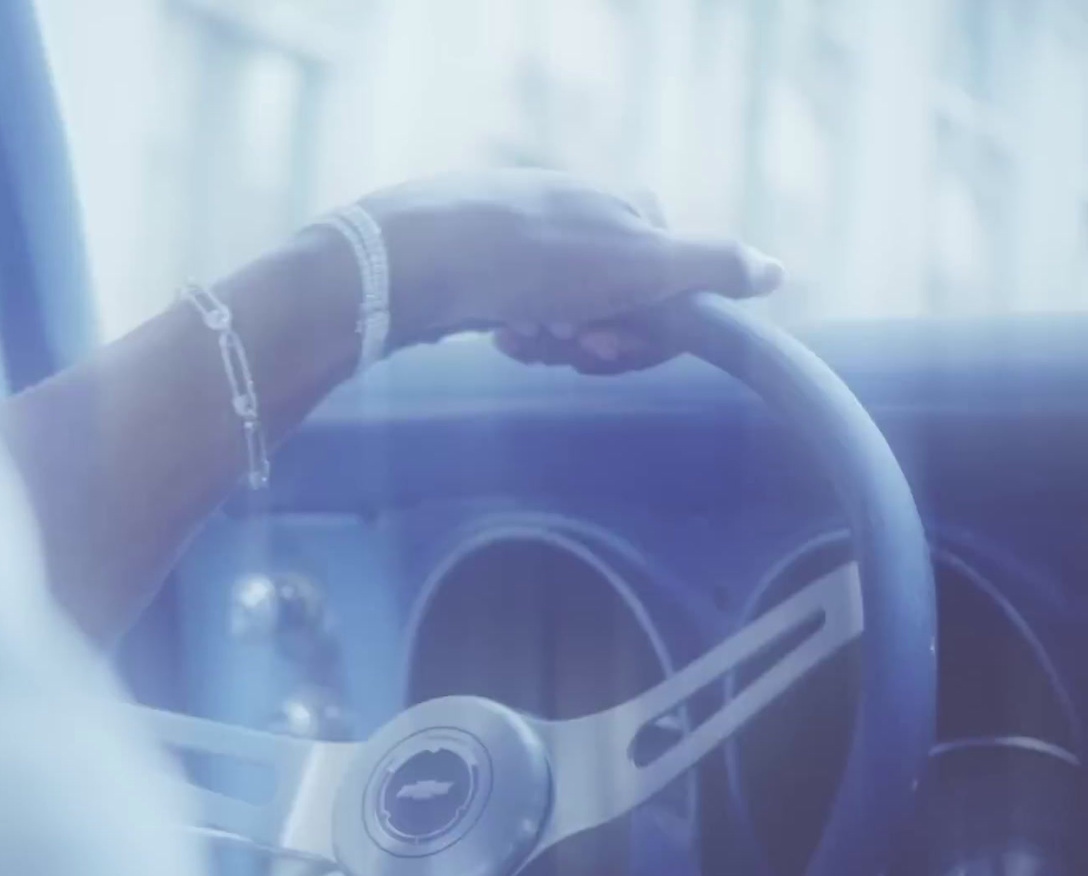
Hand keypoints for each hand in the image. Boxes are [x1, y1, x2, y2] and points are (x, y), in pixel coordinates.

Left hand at [358, 170, 784, 371]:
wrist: (422, 258)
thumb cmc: (539, 262)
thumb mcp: (644, 264)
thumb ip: (714, 267)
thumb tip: (776, 271)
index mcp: (634, 209)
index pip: (677, 291)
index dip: (650, 335)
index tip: (609, 343)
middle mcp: (590, 215)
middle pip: (625, 308)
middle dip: (599, 339)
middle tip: (566, 337)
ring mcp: (539, 237)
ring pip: (574, 318)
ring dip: (556, 340)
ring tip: (522, 329)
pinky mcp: (493, 264)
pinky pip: (528, 313)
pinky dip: (520, 331)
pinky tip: (499, 330)